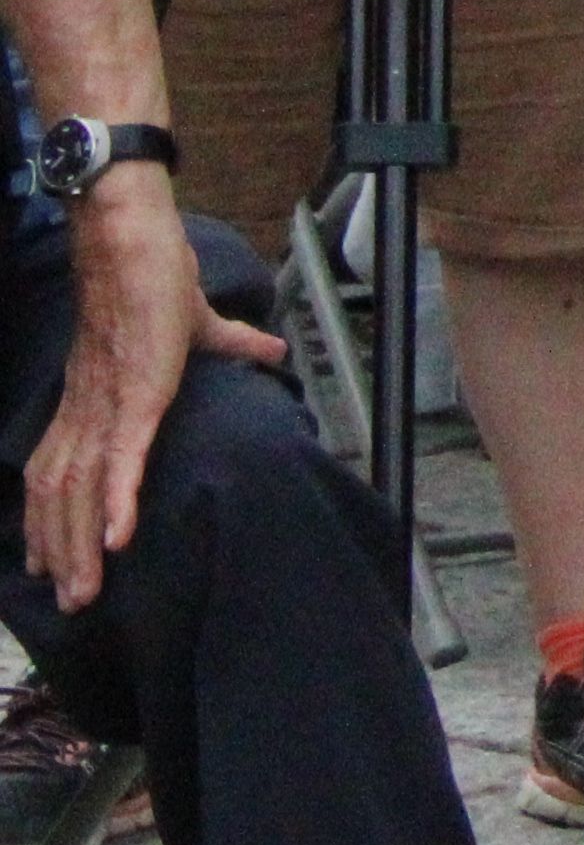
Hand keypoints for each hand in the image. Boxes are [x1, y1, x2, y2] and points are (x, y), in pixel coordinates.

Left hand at [28, 181, 272, 609]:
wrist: (135, 243)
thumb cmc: (158, 278)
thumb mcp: (196, 325)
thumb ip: (231, 344)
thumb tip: (273, 350)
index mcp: (92, 399)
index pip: (58, 473)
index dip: (51, 520)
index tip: (50, 563)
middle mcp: (86, 412)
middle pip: (60, 496)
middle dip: (62, 551)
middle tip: (73, 602)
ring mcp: (106, 406)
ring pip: (80, 490)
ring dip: (80, 544)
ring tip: (87, 591)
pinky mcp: (134, 396)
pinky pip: (119, 459)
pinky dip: (114, 500)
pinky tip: (118, 540)